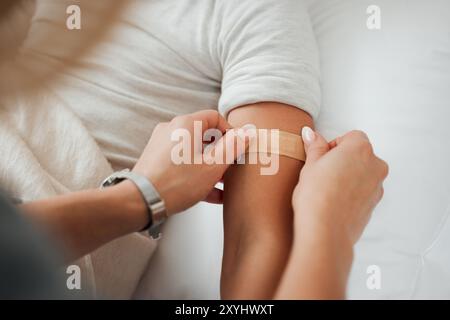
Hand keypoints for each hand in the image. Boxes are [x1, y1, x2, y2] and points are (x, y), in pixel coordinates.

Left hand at [133, 110, 250, 214]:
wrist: (140, 201)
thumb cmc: (176, 183)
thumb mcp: (212, 166)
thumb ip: (232, 147)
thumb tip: (246, 133)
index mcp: (186, 125)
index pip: (215, 117)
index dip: (230, 131)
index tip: (238, 147)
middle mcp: (172, 130)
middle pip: (204, 134)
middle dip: (222, 152)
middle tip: (232, 167)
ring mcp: (162, 145)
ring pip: (194, 151)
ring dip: (211, 165)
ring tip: (223, 184)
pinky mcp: (156, 161)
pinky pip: (182, 162)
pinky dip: (197, 173)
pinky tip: (211, 194)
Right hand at [292, 128, 388, 246]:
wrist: (325, 231)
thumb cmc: (316, 195)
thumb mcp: (310, 165)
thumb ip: (315, 147)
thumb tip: (310, 133)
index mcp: (360, 149)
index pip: (351, 137)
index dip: (334, 146)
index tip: (321, 158)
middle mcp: (375, 165)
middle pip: (360, 154)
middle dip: (343, 160)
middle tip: (322, 173)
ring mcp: (377, 187)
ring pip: (362, 173)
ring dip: (348, 176)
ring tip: (326, 189)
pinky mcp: (374, 205)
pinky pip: (363, 191)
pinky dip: (351, 192)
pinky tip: (333, 201)